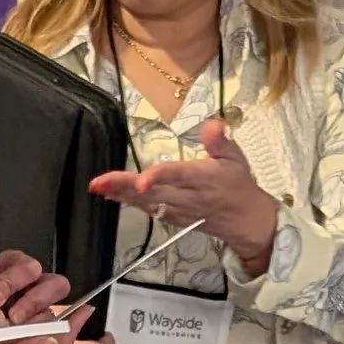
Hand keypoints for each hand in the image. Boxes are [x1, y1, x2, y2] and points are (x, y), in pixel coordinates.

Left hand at [0, 249, 68, 334]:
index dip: (13, 281)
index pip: (26, 267)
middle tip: (14, 318)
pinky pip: (49, 337)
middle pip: (56, 285)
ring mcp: (36, 314)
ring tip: (14, 334)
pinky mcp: (36, 337)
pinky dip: (39, 341)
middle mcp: (30, 288)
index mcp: (11, 268)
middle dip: (35, 300)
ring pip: (55, 312)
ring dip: (37, 324)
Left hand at [90, 121, 279, 273]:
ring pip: (146, 202)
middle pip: (153, 191)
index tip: (141, 179)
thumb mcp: (236, 158)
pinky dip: (129, 203)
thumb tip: (213, 123)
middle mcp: (189, 196)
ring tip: (99, 187)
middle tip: (98, 182)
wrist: (245, 220)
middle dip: (124, 187)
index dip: (159, 177)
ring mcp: (179, 209)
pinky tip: (112, 195)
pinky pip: (148, 209)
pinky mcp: (173, 217)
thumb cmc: (238, 184)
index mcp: (203, 178)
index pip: (179, 176)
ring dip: (121, 195)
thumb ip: (220, 141)